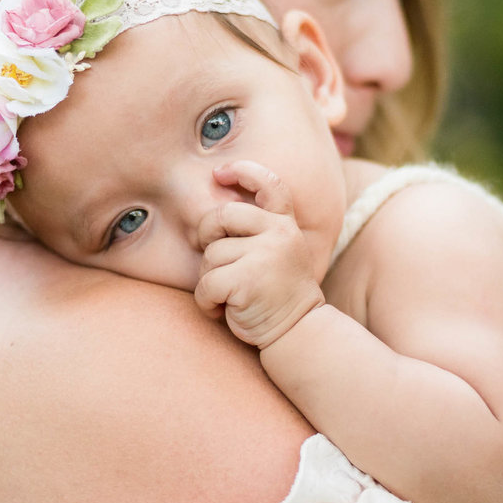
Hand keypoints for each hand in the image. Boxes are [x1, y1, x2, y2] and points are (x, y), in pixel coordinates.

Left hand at [195, 160, 325, 348]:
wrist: (297, 331)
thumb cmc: (277, 294)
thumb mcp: (278, 252)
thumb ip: (258, 231)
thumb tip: (212, 216)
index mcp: (285, 224)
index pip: (270, 184)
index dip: (244, 172)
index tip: (220, 172)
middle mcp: (278, 233)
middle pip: (221, 215)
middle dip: (206, 235)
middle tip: (213, 260)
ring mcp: (264, 255)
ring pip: (211, 254)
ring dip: (209, 278)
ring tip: (228, 295)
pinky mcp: (247, 279)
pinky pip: (206, 282)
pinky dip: (206, 301)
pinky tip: (221, 310)